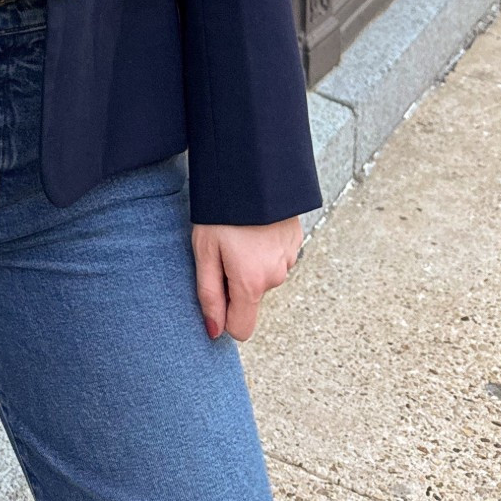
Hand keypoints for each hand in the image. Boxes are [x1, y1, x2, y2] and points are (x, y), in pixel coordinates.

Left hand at [191, 216, 302, 342]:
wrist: (251, 169)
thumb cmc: (222, 209)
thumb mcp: (204, 251)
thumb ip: (209, 295)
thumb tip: (215, 331)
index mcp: (251, 283)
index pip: (241, 328)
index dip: (224, 316)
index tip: (215, 290)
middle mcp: (275, 276)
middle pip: (251, 298)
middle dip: (235, 282)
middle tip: (221, 249)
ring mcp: (289, 258)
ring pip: (264, 276)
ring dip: (251, 263)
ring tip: (237, 233)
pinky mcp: (295, 240)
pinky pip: (276, 257)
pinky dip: (264, 248)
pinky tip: (254, 227)